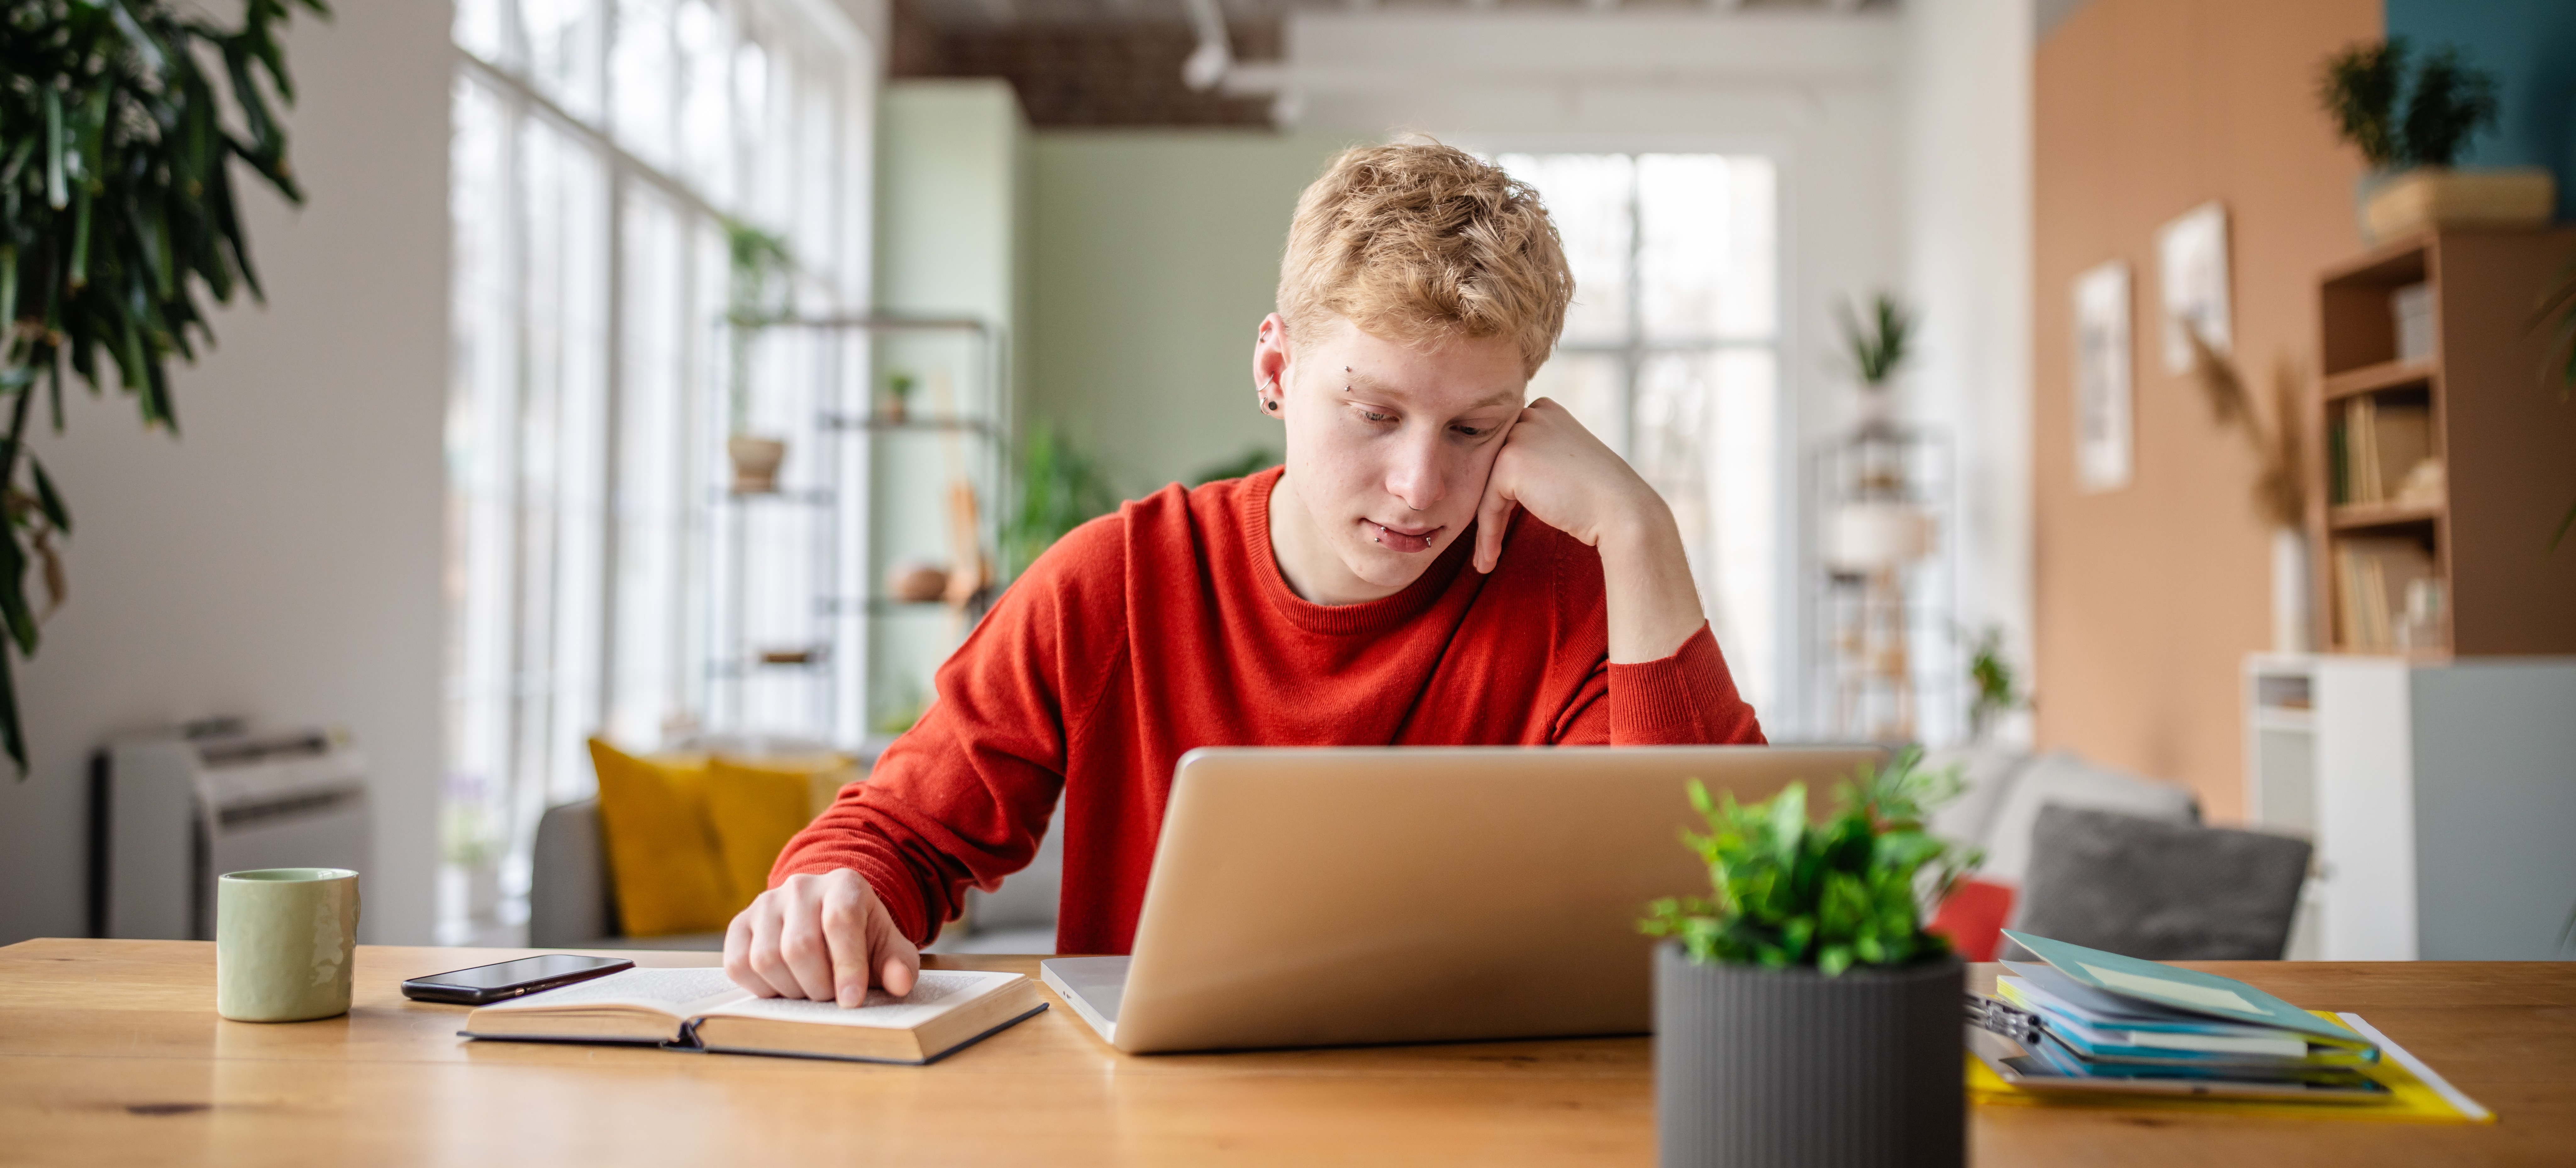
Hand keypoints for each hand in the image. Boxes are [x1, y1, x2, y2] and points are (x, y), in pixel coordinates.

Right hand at [724, 869, 920, 1005]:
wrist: (827, 921)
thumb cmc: (861, 938)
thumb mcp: (888, 948)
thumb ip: (899, 965)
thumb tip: (899, 983)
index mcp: (844, 885)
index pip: (840, 922)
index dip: (846, 966)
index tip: (852, 1001)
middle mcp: (801, 887)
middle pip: (799, 946)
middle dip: (817, 985)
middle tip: (830, 997)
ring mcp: (766, 904)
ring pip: (766, 959)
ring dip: (791, 989)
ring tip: (810, 989)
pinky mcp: (740, 924)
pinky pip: (738, 965)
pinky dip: (761, 988)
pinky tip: (784, 985)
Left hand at [1472, 397, 1705, 662]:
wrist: (1624, 512)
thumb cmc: (1600, 497)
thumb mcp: (1566, 464)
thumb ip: (1538, 459)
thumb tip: (1504, 480)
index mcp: (1545, 410)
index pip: (1510, 452)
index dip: (1503, 491)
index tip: (1499, 522)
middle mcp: (1530, 414)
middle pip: (1493, 468)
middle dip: (1488, 509)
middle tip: (1485, 547)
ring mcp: (1519, 435)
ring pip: (1487, 488)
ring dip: (1486, 528)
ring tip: (1486, 561)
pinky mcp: (1510, 461)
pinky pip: (1488, 505)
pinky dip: (1488, 534)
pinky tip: (1490, 559)